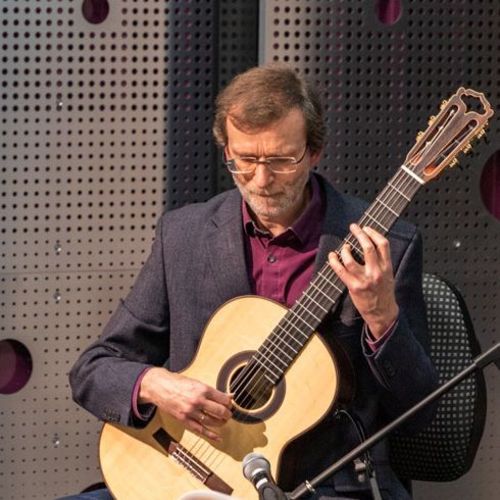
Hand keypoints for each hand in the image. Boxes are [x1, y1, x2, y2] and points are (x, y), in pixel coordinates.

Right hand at [138, 367, 232, 440]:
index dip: (229, 403)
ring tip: (223, 421)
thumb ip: (213, 391)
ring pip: (212, 422)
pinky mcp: (184, 420)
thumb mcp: (197, 383)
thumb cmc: (178, 382)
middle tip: (228, 413)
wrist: (160, 387)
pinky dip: (210, 435)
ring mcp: (190, 412)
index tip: (230, 404)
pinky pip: (200, 430)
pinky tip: (218, 438)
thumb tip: (229, 396)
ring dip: (221, 423)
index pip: (223, 399)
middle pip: (220, 411)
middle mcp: (197, 401)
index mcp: (202, 389)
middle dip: (227, 414)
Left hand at [328, 223, 398, 337]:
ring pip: (351, 259)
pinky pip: (341, 271)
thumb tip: (368, 246)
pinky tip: (332, 256)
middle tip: (353, 227)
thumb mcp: (388, 275)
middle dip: (359, 234)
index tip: (366, 228)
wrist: (382, 313)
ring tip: (344, 247)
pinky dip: (334, 261)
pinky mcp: (353, 286)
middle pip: (367, 247)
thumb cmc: (384, 293)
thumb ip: (381, 262)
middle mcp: (376, 272)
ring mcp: (364, 279)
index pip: (383, 244)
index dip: (373, 233)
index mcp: (387, 267)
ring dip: (345, 250)